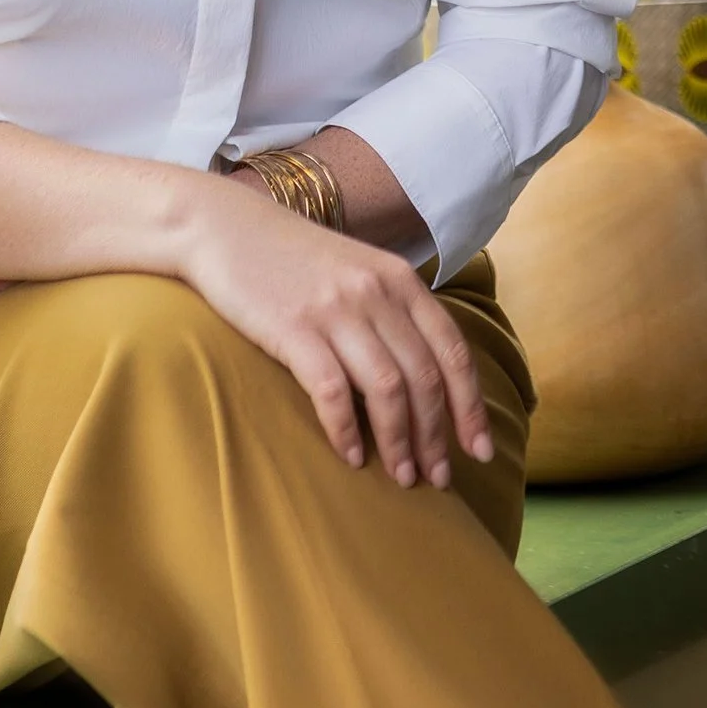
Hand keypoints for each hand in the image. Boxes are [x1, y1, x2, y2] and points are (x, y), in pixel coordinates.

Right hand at [179, 175, 492, 486]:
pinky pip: (332, 391)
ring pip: (388, 389)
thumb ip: (393, 312)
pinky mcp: (292, 328)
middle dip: (439, 436)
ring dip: (400, 442)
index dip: (471, 406)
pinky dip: (346, 430)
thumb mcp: (359, 271)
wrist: (226, 228)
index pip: (453, 352)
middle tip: (440, 479)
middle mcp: (377, 293)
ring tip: (404, 478)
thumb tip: (426, 378)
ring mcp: (336, 310)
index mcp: (401, 281)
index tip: (480, 449)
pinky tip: (350, 457)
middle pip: (425, 377)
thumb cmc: (294, 260)